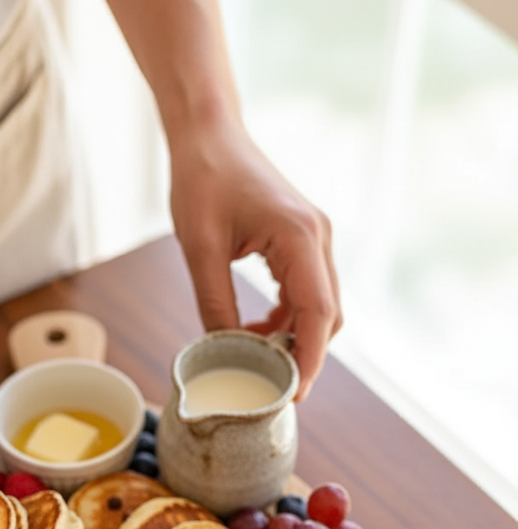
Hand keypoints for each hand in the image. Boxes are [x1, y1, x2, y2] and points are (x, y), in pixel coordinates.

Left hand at [169, 117, 341, 399]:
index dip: (308, 359)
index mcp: (299, 236)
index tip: (293, 393)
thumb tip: (223, 355)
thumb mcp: (200, 249)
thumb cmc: (202, 179)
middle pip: (328, 315)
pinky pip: (306, 292)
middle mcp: (318, 237)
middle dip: (304, 355)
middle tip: (272, 389)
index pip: (318, 312)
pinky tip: (255, 331)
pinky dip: (287, 319)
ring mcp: (315, 238)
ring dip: (294, 338)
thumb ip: (215, 305)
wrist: (209, 134)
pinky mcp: (303, 240)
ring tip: (256, 361)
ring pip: (320, 306)